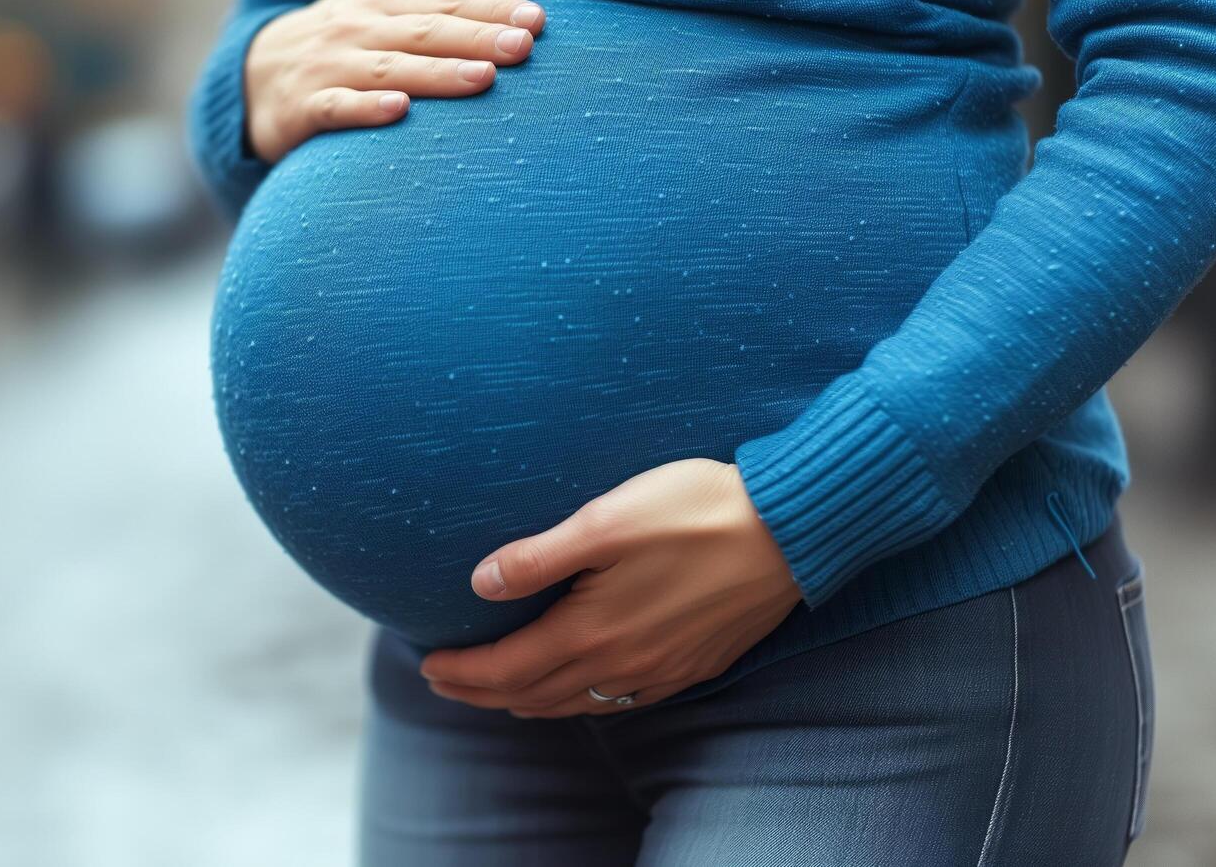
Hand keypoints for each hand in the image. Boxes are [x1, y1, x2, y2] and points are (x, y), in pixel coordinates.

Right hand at [242, 0, 544, 162]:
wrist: (252, 77)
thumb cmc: (334, 42)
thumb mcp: (377, 7)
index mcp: (380, 3)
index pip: (445, 4)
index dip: (492, 10)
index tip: (538, 20)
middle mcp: (356, 30)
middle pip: (424, 32)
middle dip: (476, 37)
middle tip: (525, 46)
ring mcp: (329, 68)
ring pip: (390, 70)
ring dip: (437, 73)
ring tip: (483, 77)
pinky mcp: (305, 109)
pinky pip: (338, 108)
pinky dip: (367, 109)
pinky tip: (400, 111)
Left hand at [419, 459, 802, 716]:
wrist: (789, 530)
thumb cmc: (695, 510)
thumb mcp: (606, 520)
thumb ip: (539, 556)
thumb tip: (480, 584)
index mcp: (593, 631)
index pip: (507, 668)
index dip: (462, 671)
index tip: (427, 664)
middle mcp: (624, 664)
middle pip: (533, 696)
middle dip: (482, 692)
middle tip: (444, 682)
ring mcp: (662, 672)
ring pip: (577, 705)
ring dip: (526, 702)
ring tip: (497, 691)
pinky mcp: (694, 666)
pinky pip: (621, 703)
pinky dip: (580, 702)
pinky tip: (578, 689)